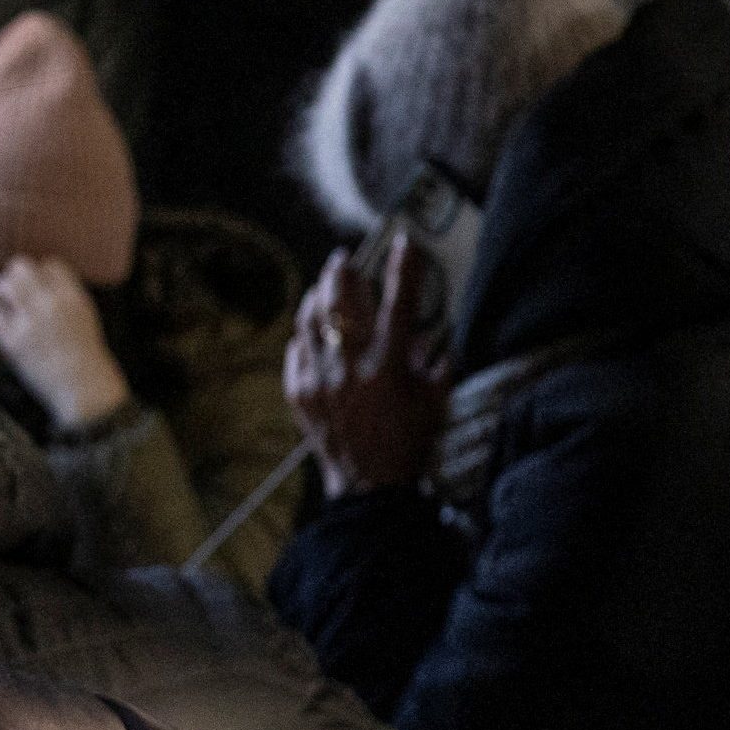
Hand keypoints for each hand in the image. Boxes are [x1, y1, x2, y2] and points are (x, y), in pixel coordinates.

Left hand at [0, 256, 133, 432]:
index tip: (39, 289)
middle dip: (15, 278)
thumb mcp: (85, 316)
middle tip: (14, 295)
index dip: (41, 275)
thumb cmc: (85, 355)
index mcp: (73, 296)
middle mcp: (51, 303)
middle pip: (21, 266)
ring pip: (2, 284)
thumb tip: (39, 281)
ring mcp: (31, 321)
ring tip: (3, 306)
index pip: (50, 264)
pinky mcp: (13, 341)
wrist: (84, 388)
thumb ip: (66, 295)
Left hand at [284, 232, 447, 498]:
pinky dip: (304, 335)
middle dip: (344, 270)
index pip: (399, 302)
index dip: (403, 267)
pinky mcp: (299, 393)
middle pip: (340, 299)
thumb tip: (429, 328)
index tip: (404, 242)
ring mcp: (319, 380)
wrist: (369, 488)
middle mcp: (349, 368)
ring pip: (309, 318)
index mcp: (389, 366)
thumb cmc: (408, 442)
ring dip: (317, 295)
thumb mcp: (434, 399)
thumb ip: (434, 360)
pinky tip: (311, 330)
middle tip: (346, 259)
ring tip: (324, 287)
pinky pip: (295, 350)